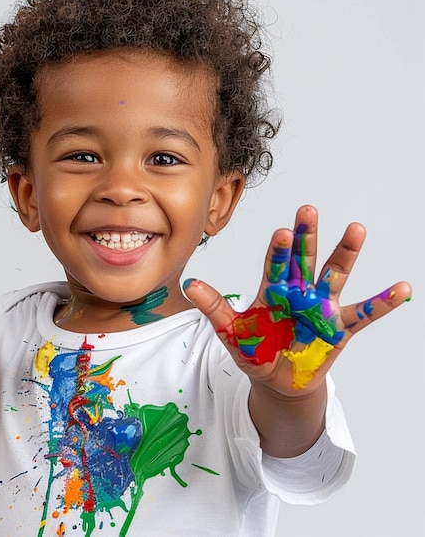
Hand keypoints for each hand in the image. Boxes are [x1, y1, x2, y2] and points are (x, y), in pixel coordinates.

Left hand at [184, 205, 411, 395]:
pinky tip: (401, 288)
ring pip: (334, 274)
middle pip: (304, 258)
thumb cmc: (255, 351)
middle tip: (308, 210)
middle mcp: (299, 291)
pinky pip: (364, 314)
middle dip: (307, 236)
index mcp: (272, 290)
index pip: (275, 264)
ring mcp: (321, 306)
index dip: (279, 250)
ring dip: (346, 254)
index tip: (283, 231)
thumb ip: (214, 308)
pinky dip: (382, 302)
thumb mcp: (232, 332)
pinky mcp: (340, 327)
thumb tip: (188, 284)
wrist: (278, 380)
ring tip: (356, 229)